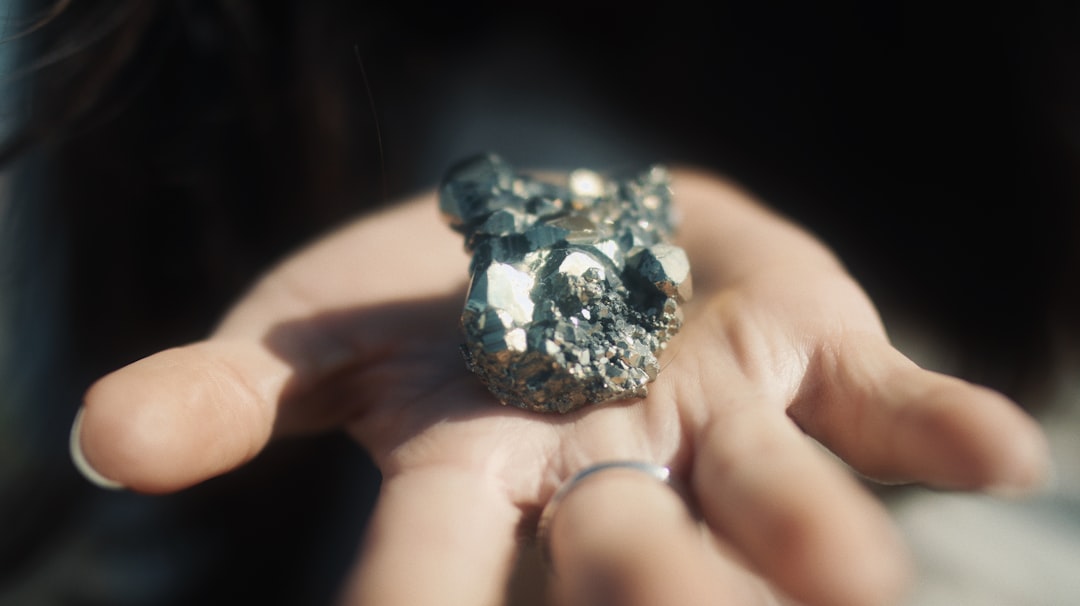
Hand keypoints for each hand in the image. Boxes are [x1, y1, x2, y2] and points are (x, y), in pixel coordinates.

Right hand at [72, 169, 1048, 604]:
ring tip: (854, 580)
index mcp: (484, 478)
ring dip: (807, 538)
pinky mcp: (814, 364)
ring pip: (775, 505)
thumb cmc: (437, 289)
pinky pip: (887, 404)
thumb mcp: (314, 329)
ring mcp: (724, 426)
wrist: (567, 228)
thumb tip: (96, 437)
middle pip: (631, 560)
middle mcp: (611, 479)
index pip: (444, 573)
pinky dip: (940, 424)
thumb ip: (224, 394)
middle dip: (645, 590)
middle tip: (639, 582)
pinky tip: (1000, 449)